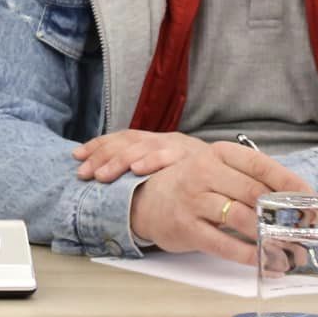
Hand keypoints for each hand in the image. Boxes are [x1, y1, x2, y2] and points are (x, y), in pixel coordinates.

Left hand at [73, 129, 210, 182]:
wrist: (241, 175)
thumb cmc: (199, 178)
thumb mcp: (170, 171)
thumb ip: (146, 171)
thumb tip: (106, 178)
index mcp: (155, 141)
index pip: (122, 138)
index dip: (98, 146)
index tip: (76, 156)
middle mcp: (165, 140)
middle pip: (127, 143)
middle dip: (102, 156)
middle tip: (83, 172)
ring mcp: (180, 147)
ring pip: (143, 148)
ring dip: (120, 160)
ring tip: (101, 175)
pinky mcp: (195, 157)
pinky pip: (171, 156)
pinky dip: (153, 161)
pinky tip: (138, 169)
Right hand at [127, 141, 314, 264]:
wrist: (145, 201)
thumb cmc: (193, 187)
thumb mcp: (218, 172)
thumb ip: (252, 180)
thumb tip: (300, 201)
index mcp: (217, 154)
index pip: (262, 166)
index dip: (292, 184)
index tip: (316, 202)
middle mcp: (203, 172)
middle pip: (255, 194)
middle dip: (287, 216)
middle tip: (310, 232)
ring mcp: (192, 200)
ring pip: (242, 218)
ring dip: (272, 239)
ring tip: (294, 252)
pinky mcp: (186, 227)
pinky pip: (224, 243)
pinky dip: (250, 255)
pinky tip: (268, 263)